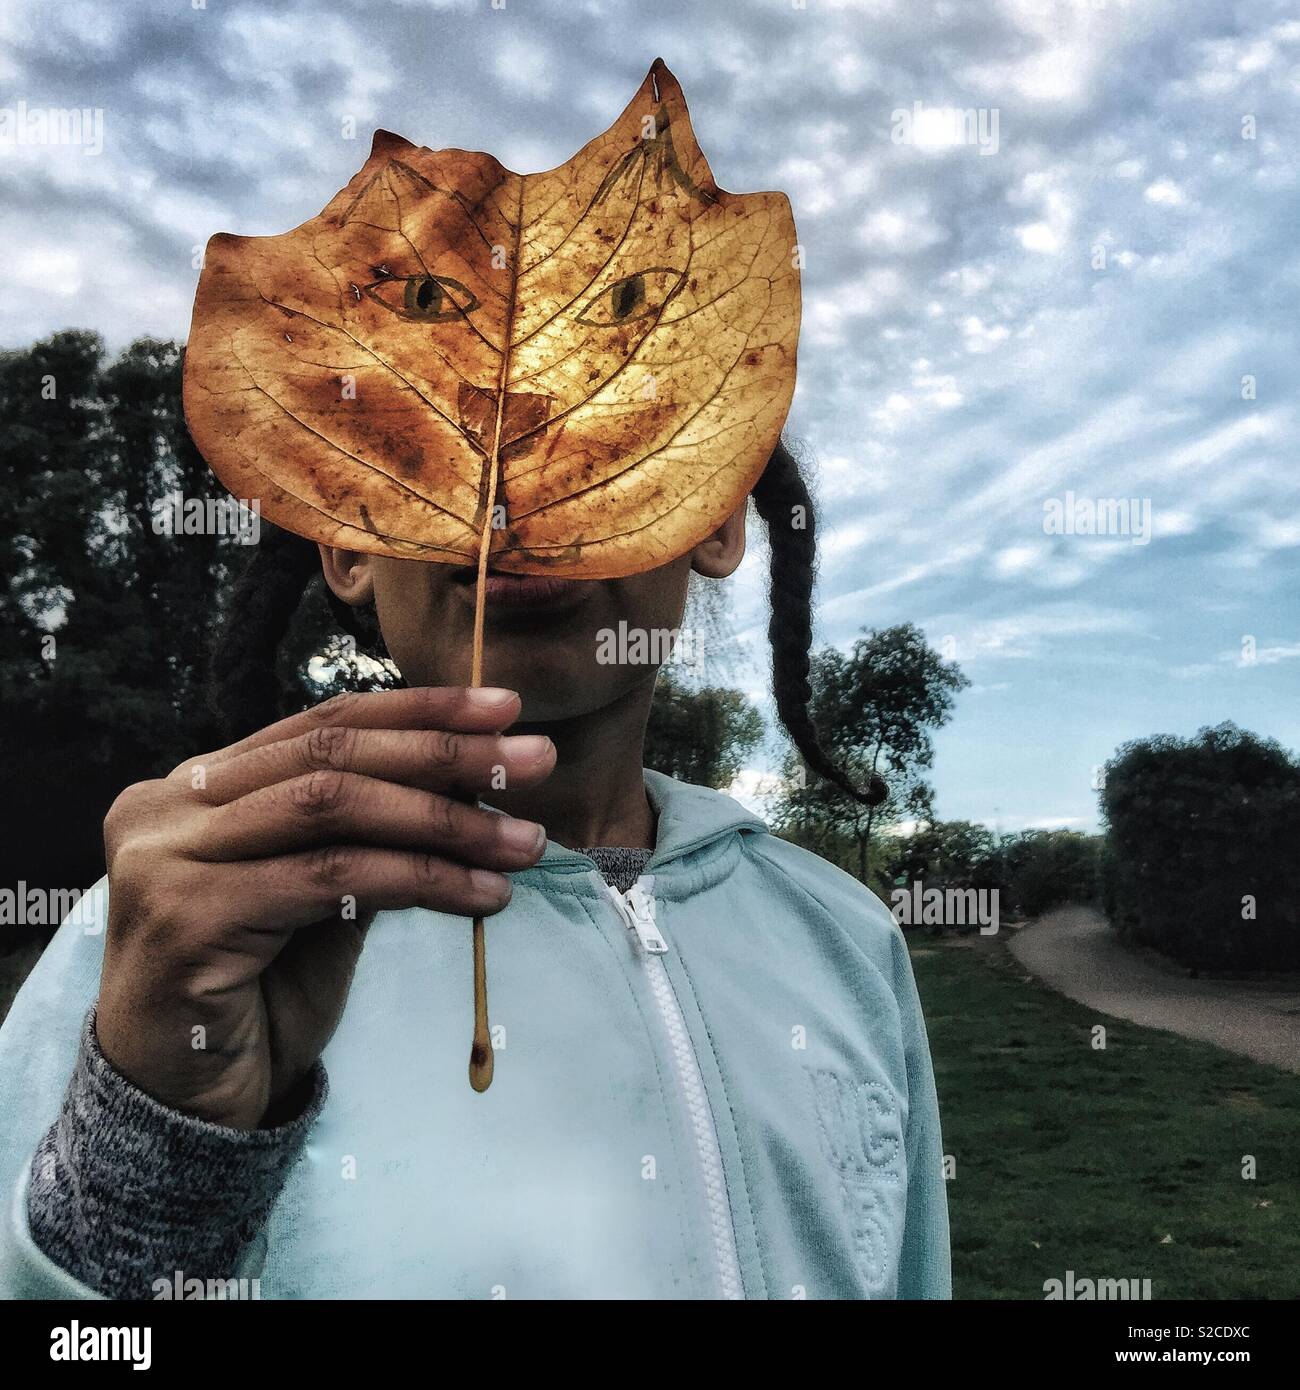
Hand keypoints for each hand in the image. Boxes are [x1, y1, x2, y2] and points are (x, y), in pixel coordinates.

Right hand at [95, 687, 552, 1128]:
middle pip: (333, 754)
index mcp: (195, 787)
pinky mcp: (189, 915)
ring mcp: (168, 857)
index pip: (322, 724)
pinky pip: (333, 876)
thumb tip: (472, 782)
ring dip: (446, 820)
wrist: (187, 1109)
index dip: (419, 711)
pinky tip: (483, 895)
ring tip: (524, 842)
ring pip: (334, 805)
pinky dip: (421, 878)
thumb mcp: (324, 897)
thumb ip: (369, 835)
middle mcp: (167, 807)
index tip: (505, 708)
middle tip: (537, 759)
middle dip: (448, 753)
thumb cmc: (258, 999)